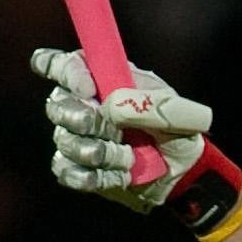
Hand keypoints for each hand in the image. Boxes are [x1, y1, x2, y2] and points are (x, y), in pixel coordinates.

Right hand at [37, 48, 213, 211]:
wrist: (183, 173)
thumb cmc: (177, 132)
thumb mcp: (176, 113)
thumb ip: (146, 104)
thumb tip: (110, 106)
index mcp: (105, 79)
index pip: (67, 64)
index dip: (66, 72)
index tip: (86, 88)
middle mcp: (84, 105)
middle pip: (58, 105)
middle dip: (86, 121)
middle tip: (116, 132)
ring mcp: (77, 137)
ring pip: (66, 141)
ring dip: (100, 153)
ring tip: (129, 159)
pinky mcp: (77, 167)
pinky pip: (67, 171)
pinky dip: (93, 176)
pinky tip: (119, 176)